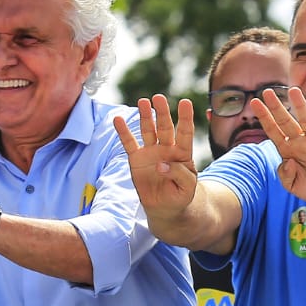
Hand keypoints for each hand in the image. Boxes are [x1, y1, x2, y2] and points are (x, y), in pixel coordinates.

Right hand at [113, 95, 198, 215]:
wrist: (164, 207)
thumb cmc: (180, 195)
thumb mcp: (187, 187)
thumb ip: (179, 174)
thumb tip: (160, 164)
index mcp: (183, 153)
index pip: (185, 133)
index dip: (185, 118)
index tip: (185, 102)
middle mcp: (167, 149)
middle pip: (165, 127)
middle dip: (162, 112)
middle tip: (158, 98)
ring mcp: (151, 152)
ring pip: (148, 131)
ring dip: (145, 116)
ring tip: (143, 102)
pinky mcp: (136, 159)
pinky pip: (129, 143)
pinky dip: (123, 132)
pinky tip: (118, 120)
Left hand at [248, 88, 305, 203]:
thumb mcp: (292, 186)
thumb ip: (285, 175)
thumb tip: (288, 161)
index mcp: (287, 150)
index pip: (273, 130)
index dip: (264, 117)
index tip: (254, 102)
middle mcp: (300, 142)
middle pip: (286, 121)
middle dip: (276, 107)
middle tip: (267, 91)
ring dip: (300, 106)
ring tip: (293, 90)